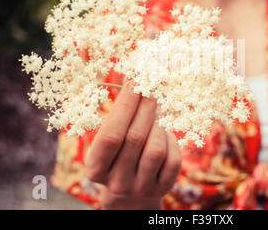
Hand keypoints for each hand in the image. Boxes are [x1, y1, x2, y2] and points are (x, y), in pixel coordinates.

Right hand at [84, 80, 181, 208]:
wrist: (130, 188)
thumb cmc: (117, 152)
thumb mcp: (109, 138)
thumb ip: (118, 116)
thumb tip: (134, 77)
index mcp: (95, 168)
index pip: (111, 134)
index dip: (125, 105)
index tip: (135, 80)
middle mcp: (116, 183)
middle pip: (135, 138)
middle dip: (145, 107)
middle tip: (152, 86)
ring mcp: (140, 188)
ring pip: (155, 149)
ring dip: (158, 125)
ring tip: (156, 113)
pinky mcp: (162, 189)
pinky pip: (172, 160)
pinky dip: (170, 141)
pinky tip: (164, 133)